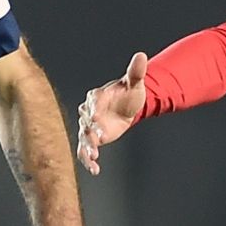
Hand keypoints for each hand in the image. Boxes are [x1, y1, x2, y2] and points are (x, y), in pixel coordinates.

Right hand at [76, 52, 146, 175]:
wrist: (128, 107)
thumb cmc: (129, 93)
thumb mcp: (134, 83)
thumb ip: (136, 72)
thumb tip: (142, 55)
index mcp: (98, 96)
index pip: (93, 100)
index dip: (94, 108)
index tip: (96, 117)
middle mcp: (90, 111)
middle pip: (85, 121)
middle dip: (89, 131)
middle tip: (96, 140)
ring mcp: (89, 126)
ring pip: (84, 138)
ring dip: (87, 148)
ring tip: (92, 158)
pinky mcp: (92, 139)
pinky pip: (86, 150)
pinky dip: (88, 160)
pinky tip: (95, 170)